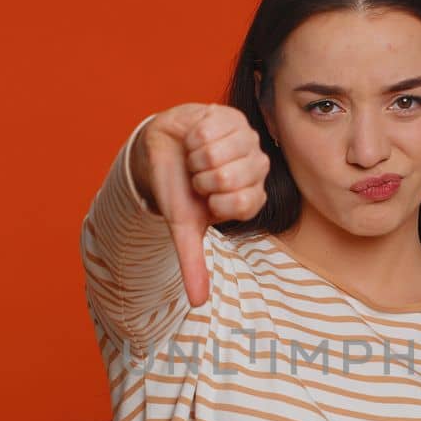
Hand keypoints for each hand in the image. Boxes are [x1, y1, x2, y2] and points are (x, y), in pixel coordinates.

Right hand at [130, 103, 270, 307]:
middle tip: (198, 177)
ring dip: (196, 157)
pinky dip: (192, 135)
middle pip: (229, 178)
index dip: (213, 201)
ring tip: (196, 157)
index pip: (242, 203)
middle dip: (201, 179)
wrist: (163, 152)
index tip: (206, 198)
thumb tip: (197, 304)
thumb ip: (194, 264)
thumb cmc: (179, 189)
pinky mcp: (233, 116)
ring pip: (217, 153)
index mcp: (252, 197)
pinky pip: (208, 129)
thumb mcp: (184, 228)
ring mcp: (248, 140)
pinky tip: (195, 138)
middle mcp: (258, 168)